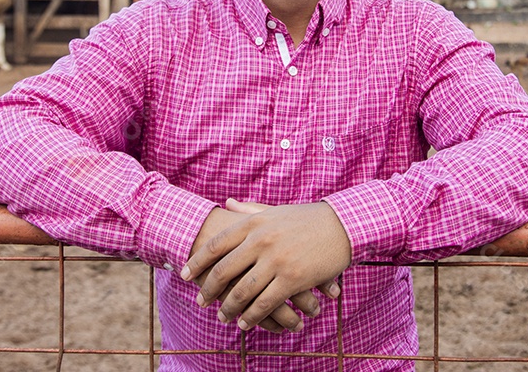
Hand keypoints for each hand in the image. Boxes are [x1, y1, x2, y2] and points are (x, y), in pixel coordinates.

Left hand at [182, 199, 351, 331]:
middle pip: (223, 270)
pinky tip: (244, 324)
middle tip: (200, 301)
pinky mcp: (292, 279)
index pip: (216, 244)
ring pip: (242, 292)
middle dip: (208, 289)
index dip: (197, 261)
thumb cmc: (307, 218)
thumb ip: (249, 210)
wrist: (342, 226)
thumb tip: (225, 204)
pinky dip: (251, 317)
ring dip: (228, 309)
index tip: (184, 273)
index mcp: (254, 223)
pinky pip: (265, 304)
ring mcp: (276, 261)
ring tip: (222, 318)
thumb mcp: (275, 210)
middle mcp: (261, 241)